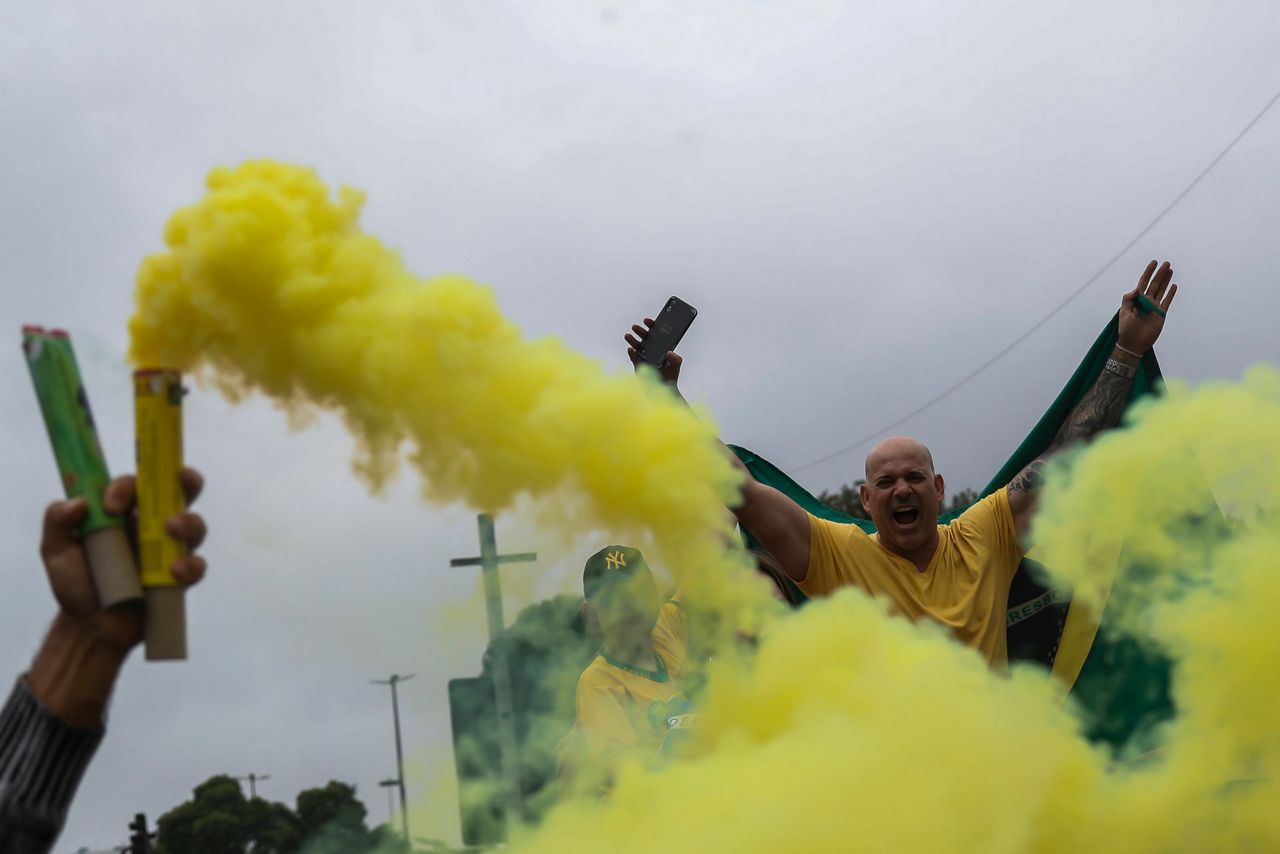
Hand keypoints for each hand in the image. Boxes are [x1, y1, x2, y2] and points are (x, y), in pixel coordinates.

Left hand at [40, 468, 206, 651]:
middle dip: (186, 480)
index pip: (134, 485)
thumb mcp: (55, 550)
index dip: (127, 487)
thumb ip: (56, 521)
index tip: (112, 507)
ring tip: (172, 530)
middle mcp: (151, 526)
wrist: (92, 627)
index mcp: (124, 513)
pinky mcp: (180, 577)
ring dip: (188, 522)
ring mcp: (169, 551)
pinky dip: (191, 565)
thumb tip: (78, 503)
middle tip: (181, 480)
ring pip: (195, 525)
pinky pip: (197, 565)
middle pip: (179, 492)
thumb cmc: (76, 584)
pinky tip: (175, 572)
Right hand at [624, 318, 682, 386]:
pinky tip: (631, 350)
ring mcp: (644, 357)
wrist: (663, 390)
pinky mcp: (638, 365)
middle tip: (635, 326)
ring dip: (632, 341)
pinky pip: (634, 358)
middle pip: (645, 338)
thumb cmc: (670, 377)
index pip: (656, 333)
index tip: (647, 321)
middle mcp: (652, 350)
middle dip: (640, 331)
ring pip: (637, 346)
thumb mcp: (676, 366)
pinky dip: (632, 354)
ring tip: (627, 335)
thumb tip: (669, 353)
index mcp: (661, 347)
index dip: (651, 326)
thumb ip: (676, 359)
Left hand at [1118, 260, 1177, 354]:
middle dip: (1160, 273)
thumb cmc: (1126, 329)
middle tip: (1167, 263)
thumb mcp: (1123, 313)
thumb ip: (1128, 299)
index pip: (1143, 282)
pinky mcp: (1161, 315)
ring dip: (1166, 280)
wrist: (1134, 344)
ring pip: (1161, 290)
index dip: (1148, 272)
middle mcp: (1146, 301)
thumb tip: (1137, 289)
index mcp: (1136, 299)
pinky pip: (1167, 301)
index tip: (1154, 262)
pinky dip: (1170, 294)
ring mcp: (1154, 307)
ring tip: (1170, 270)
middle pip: (1154, 284)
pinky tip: (1174, 286)